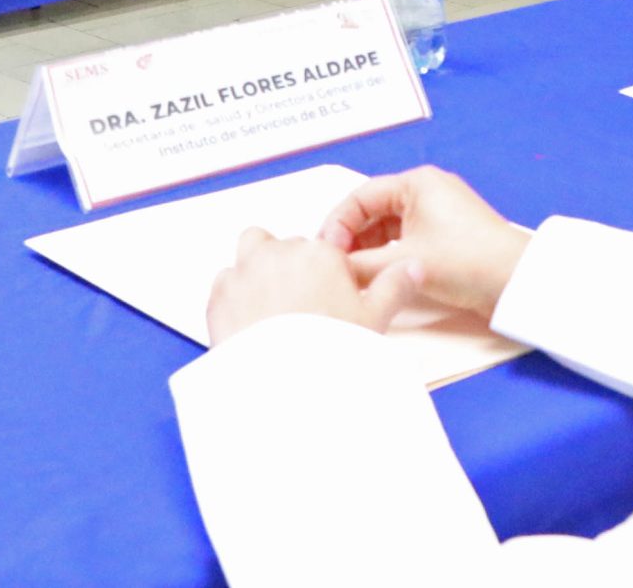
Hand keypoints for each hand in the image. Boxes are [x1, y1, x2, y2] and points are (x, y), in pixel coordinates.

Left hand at [206, 226, 418, 345]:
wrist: (282, 386)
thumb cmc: (329, 351)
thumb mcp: (374, 319)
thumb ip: (394, 285)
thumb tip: (414, 266)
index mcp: (319, 253)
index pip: (323, 249)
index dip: (326, 273)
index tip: (326, 298)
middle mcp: (280, 253)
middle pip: (286, 246)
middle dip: (291, 267)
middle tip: (300, 305)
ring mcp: (245, 271)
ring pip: (250, 251)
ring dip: (258, 267)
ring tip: (271, 304)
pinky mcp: (219, 295)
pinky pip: (225, 282)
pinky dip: (235, 294)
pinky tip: (250, 320)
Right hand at [320, 166, 532, 324]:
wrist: (515, 282)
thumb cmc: (465, 261)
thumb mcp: (403, 262)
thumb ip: (359, 265)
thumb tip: (329, 269)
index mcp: (416, 183)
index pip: (359, 196)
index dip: (336, 224)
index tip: (324, 252)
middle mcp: (426, 190)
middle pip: (371, 210)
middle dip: (350, 238)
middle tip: (332, 266)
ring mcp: (437, 212)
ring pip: (386, 226)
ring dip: (366, 248)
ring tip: (350, 274)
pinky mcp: (444, 234)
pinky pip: (403, 238)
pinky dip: (386, 254)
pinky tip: (374, 276)